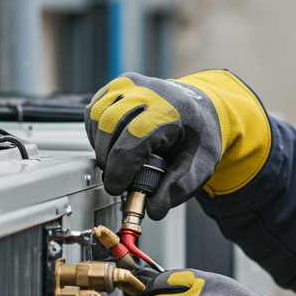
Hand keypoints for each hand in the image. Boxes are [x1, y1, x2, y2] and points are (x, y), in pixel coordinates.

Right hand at [84, 70, 271, 218]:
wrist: (201, 109)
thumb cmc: (199, 137)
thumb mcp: (200, 167)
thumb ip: (176, 190)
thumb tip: (153, 210)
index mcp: (172, 111)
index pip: (134, 140)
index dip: (120, 170)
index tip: (116, 188)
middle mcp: (149, 91)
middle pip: (110, 128)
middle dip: (110, 160)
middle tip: (120, 179)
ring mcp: (130, 85)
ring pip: (97, 118)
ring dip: (101, 148)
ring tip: (119, 163)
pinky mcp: (116, 87)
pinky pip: (94, 113)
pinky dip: (97, 134)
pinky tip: (113, 146)